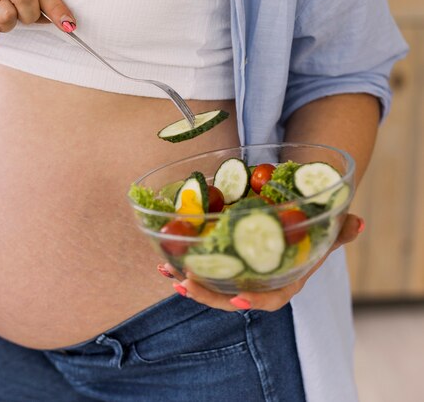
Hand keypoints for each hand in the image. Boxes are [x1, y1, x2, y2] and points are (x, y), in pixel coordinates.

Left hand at [158, 214, 363, 311]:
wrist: (292, 219)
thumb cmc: (309, 228)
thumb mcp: (326, 229)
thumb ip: (339, 230)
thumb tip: (358, 223)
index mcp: (283, 280)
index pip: (271, 299)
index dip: (255, 302)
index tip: (238, 300)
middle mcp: (257, 282)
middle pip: (231, 296)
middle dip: (207, 294)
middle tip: (186, 284)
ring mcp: (237, 274)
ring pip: (211, 285)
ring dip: (187, 280)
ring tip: (166, 272)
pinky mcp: (221, 261)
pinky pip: (201, 268)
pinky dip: (182, 265)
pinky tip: (164, 259)